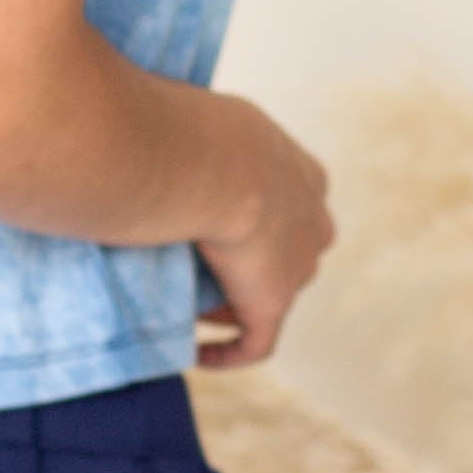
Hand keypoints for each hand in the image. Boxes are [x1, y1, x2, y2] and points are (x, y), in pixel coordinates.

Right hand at [192, 103, 335, 367]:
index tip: (212, 224)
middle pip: (290, 252)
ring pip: (273, 294)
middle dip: (252, 265)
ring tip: (192, 307)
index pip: (289, 205)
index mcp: (304, 176)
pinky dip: (230, 353)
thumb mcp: (207, 118)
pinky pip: (257, 342)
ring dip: (236, 304)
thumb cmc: (198, 130)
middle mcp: (312, 222)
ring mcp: (297, 267)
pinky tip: (197, 354)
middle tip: (204, 268)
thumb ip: (200, 134)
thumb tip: (160, 129)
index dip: (254, 222)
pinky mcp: (273, 304)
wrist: (213, 163)